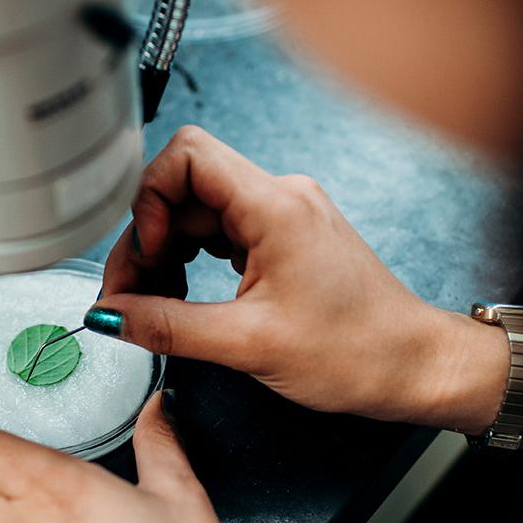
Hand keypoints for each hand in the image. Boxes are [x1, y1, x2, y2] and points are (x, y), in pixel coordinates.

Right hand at [89, 126, 506, 430]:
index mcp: (275, 206)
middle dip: (146, 240)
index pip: (186, 155)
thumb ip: (167, 326)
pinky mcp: (284, 238)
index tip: (146, 256)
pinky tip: (184, 300)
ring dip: (166, 254)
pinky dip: (192, 262)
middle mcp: (280, 197)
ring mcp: (283, 215)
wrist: (413, 368)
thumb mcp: (247, 345)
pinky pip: (220, 233)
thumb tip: (108, 316)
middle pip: (183, 189)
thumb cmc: (356, 353)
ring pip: (197, 213)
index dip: (149, 200)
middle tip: (128, 298)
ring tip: (155, 305)